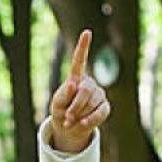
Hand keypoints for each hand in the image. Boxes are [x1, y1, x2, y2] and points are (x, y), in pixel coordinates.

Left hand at [50, 29, 109, 153]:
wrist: (69, 128)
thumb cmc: (61, 112)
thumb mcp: (57, 104)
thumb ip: (63, 95)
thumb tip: (73, 84)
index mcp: (76, 78)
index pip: (79, 60)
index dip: (83, 47)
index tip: (87, 32)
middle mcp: (90, 83)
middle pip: (85, 90)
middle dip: (75, 106)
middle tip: (67, 118)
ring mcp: (99, 94)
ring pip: (93, 103)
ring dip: (80, 115)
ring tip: (71, 122)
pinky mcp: (105, 107)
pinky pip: (100, 113)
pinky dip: (90, 121)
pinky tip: (83, 124)